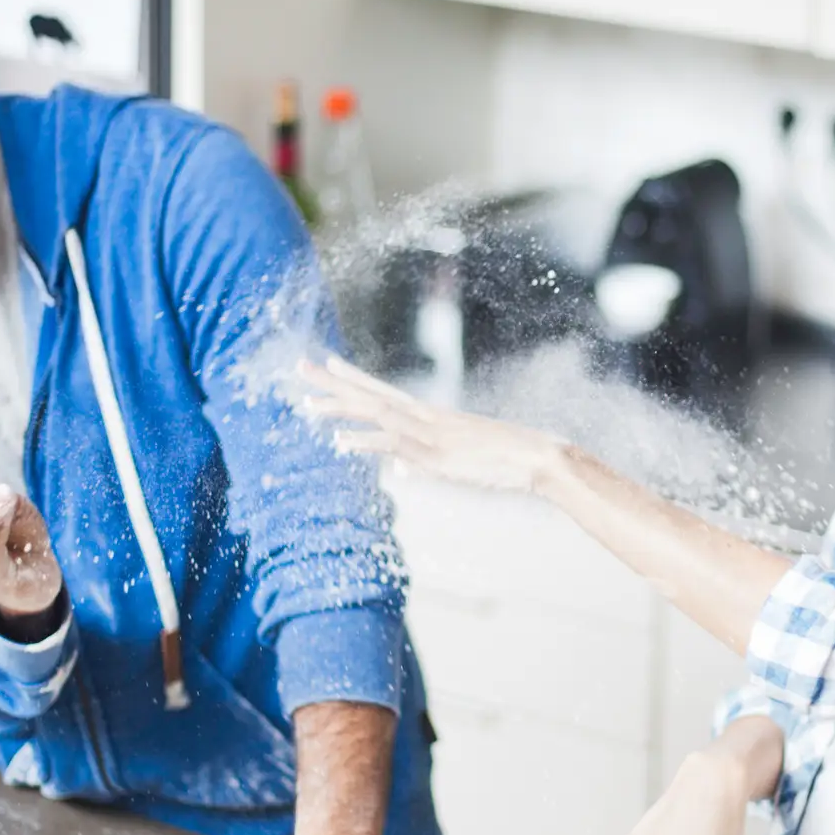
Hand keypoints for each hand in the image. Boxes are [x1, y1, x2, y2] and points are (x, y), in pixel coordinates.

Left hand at [296, 355, 565, 493]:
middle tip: (300, 368)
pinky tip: (340, 439)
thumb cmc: (502, 460)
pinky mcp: (435, 453)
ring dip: (341, 408)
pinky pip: (393, 444)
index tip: (326, 364)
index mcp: (429, 417)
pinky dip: (365, 441)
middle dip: (334, 383)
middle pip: (370, 395)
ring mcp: (429, 433)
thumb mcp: (454, 462)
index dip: (352, 379)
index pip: (382, 392)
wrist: (535, 457)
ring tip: (307, 403)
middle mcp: (424, 417)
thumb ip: (423, 461)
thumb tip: (399, 469)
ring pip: (376, 414)